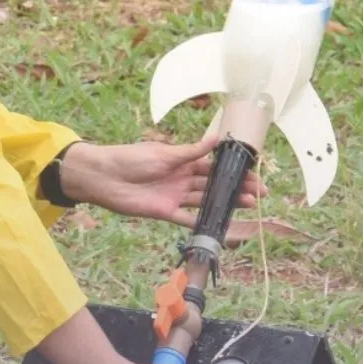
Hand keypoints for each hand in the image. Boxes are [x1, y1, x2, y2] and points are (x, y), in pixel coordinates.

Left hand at [59, 137, 266, 229]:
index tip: (253, 172)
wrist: (103, 176)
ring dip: (226, 202)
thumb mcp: (164, 154)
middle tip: (259, 192)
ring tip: (249, 204)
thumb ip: (191, 152)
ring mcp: (174, 196)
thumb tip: (217, 139)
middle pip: (214, 184)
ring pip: (206, 201)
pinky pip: (187, 219)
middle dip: (236, 188)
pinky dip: (202, 222)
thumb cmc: (130, 158)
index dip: (232, 170)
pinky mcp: (164, 211)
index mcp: (181, 161)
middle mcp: (181, 178)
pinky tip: (221, 224)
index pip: (213, 165)